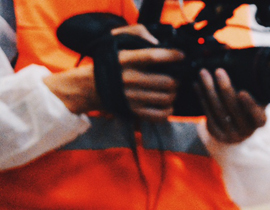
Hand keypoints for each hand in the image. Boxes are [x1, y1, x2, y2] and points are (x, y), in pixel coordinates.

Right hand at [43, 26, 182, 119]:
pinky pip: (161, 115)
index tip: (181, 55)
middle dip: (176, 79)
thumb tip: (158, 42)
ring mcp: (131, 97)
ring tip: (170, 90)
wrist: (88, 87)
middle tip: (175, 77)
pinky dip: (168, 110)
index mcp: (124, 60)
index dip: (171, 55)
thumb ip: (138, 33)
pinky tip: (165, 103)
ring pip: (167, 98)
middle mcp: (128, 79)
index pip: (152, 56)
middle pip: (167, 82)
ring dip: (173, 94)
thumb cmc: (109, 62)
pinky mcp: (134, 112)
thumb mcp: (117, 41)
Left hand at [198, 68, 267, 144]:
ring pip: (218, 110)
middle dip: (225, 89)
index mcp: (259, 120)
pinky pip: (207, 114)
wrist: (236, 127)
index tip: (242, 92)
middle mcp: (247, 130)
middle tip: (218, 71)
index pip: (258, 117)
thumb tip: (227, 50)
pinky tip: (197, 85)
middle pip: (234, 109)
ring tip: (203, 73)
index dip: (250, 106)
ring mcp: (231, 134)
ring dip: (209, 89)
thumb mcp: (254, 97)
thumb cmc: (246, 105)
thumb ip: (251, 81)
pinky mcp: (217, 133)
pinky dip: (201, 97)